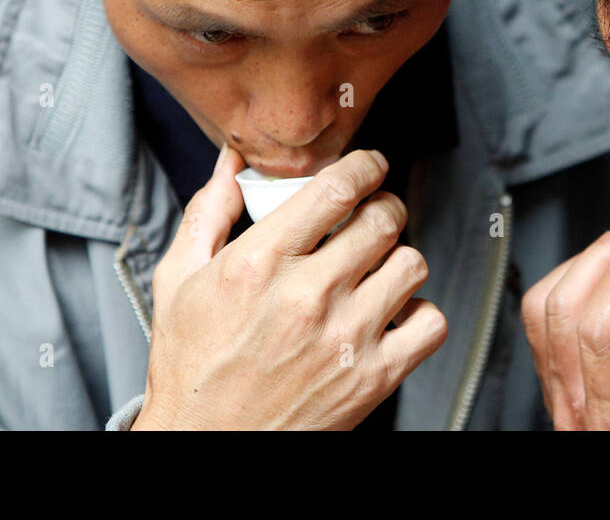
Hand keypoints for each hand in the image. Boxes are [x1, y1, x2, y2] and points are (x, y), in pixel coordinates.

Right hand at [132, 144, 447, 428]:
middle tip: (372, 216)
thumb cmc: (192, 368)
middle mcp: (307, 296)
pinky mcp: (372, 379)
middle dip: (383, 206)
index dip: (365, 166)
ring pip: (411, 263)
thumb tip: (231, 162)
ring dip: (398, 258)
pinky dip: (419, 314)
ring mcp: (345, 338)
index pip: (338, 188)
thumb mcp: (179, 281)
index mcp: (260, 263)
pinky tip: (391, 314)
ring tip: (376, 268)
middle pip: (384, 218)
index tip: (369, 166)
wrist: (205, 446)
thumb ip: (208, 212)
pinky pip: (430, 323)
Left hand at [521, 219, 609, 429]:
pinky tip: (601, 274)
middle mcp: (574, 404)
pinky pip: (541, 322)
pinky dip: (569, 284)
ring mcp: (558, 394)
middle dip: (604, 255)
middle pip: (562, 308)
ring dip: (581, 264)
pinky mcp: (556, 384)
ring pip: (541, 309)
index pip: (598, 329)